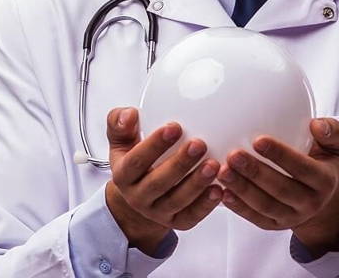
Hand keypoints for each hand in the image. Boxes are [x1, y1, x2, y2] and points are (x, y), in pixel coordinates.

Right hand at [104, 107, 222, 254]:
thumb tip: (129, 115)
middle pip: (158, 183)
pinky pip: (191, 216)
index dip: (154, 145)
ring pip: (177, 201)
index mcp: (123, 175)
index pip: (136, 161)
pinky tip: (219, 189)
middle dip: (180, 163)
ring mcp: (157, 212)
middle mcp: (138, 197)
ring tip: (214, 165)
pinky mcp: (176, 222)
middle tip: (199, 144)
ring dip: (196, 184)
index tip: (175, 127)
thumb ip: (119, 123)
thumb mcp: (122, 140)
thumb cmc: (135, 159)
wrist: (139, 194)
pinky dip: (206, 205)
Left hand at [217, 117, 338, 256]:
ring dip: (242, 189)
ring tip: (223, 171)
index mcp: (324, 180)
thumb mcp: (336, 147)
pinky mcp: (275, 226)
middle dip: (255, 172)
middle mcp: (310, 202)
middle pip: (280, 189)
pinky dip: (238, 207)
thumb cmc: (323, 164)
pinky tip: (222, 192)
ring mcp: (291, 216)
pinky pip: (255, 218)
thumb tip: (315, 124)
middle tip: (233, 155)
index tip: (258, 140)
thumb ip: (331, 132)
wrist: (325, 200)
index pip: (302, 168)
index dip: (281, 155)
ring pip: (265, 205)